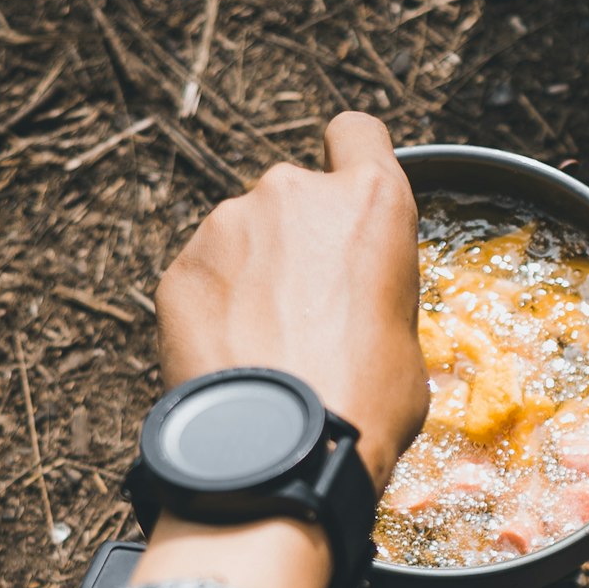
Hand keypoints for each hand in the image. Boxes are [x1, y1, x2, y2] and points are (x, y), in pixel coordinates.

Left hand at [153, 112, 427, 496]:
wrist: (282, 454)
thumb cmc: (362, 406)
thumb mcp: (408, 346)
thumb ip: (377, 295)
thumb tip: (357, 309)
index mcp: (370, 204)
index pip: (356, 133)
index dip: (350, 162)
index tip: (344, 199)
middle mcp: (294, 193)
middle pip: (294, 199)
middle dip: (296, 244)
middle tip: (306, 315)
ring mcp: (229, 225)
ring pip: (242, 239)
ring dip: (251, 280)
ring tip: (264, 351)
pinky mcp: (181, 267)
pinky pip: (203, 280)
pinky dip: (213, 312)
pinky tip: (229, 363)